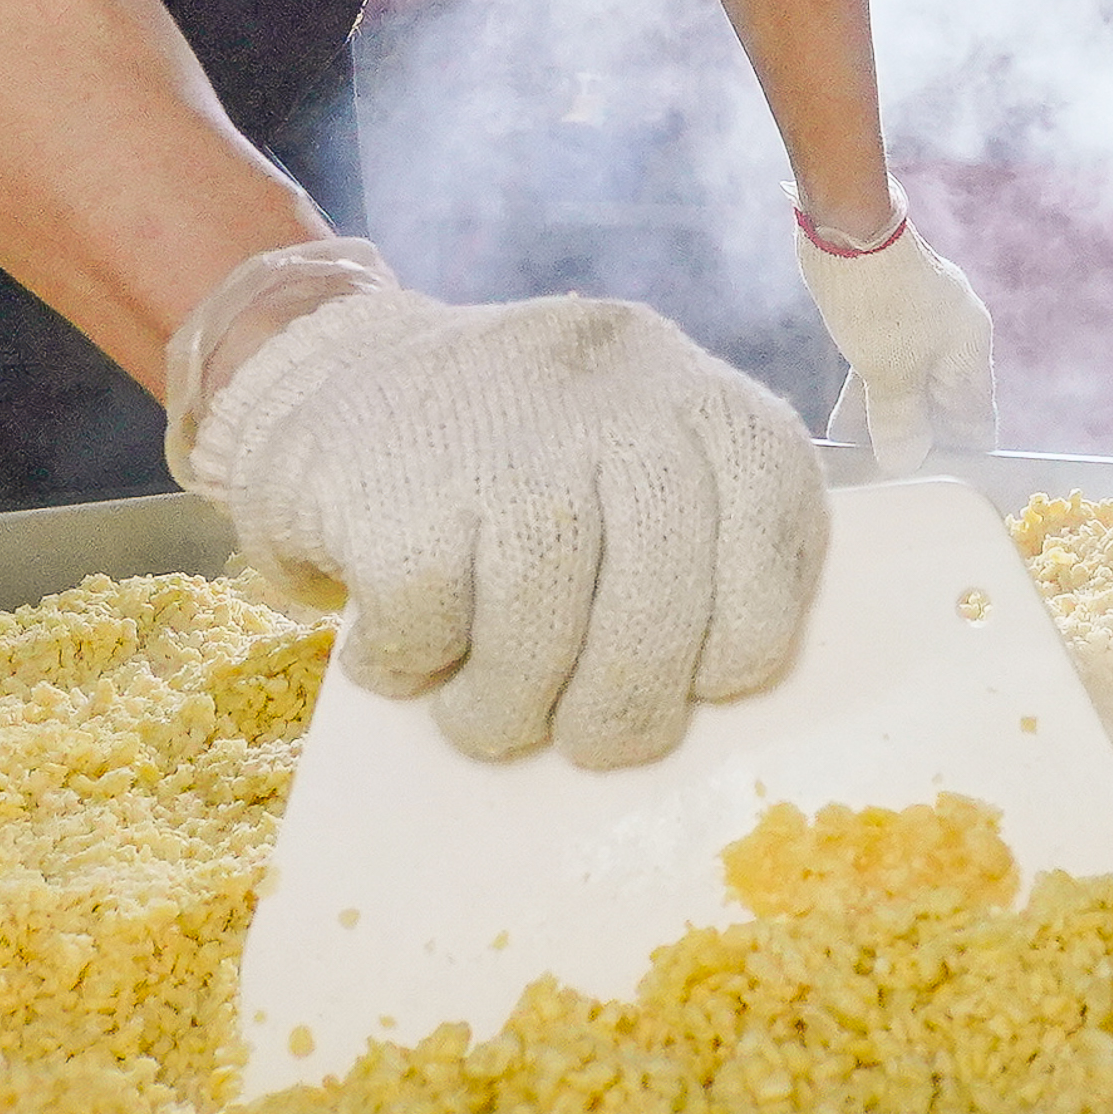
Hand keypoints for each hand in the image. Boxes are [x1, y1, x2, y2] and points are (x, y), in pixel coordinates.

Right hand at [182, 284, 827, 765]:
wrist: (339, 371)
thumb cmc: (516, 463)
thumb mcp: (631, 463)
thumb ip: (691, 551)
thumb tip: (706, 705)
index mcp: (694, 396)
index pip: (773, 517)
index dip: (746, 630)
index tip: (701, 682)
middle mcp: (612, 394)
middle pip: (658, 594)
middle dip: (627, 704)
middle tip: (592, 742)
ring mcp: (498, 432)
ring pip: (538, 625)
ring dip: (510, 706)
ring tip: (485, 714)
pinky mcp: (391, 482)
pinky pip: (427, 623)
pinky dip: (412, 664)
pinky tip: (404, 647)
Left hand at [794, 196, 997, 472]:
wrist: (847, 229)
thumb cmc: (879, 301)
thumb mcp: (888, 372)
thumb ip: (899, 422)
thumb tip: (905, 463)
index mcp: (971, 352)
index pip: (978, 420)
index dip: (959, 456)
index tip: (930, 483)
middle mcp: (955, 338)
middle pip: (943, 406)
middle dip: (917, 441)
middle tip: (887, 477)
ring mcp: (921, 326)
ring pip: (910, 387)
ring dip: (887, 419)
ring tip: (860, 459)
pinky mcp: (888, 316)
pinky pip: (885, 367)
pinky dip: (870, 394)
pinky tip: (845, 424)